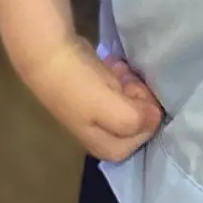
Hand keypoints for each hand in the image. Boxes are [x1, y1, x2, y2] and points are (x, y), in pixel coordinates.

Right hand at [20, 34, 164, 161]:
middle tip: (133, 81)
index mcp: (104, 145)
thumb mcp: (110, 110)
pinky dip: (120, 75)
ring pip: (128, 101)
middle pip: (135, 120)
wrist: (47, 56)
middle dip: (140, 100)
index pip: (141, 140)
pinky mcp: (92, 87)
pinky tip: (114, 64)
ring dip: (131, 85)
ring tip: (122, 71)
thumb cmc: (78, 86)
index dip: (147, 119)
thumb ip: (136, 119)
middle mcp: (101, 131)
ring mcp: (95, 108)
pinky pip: (116, 85)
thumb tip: (154, 116)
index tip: (144, 97)